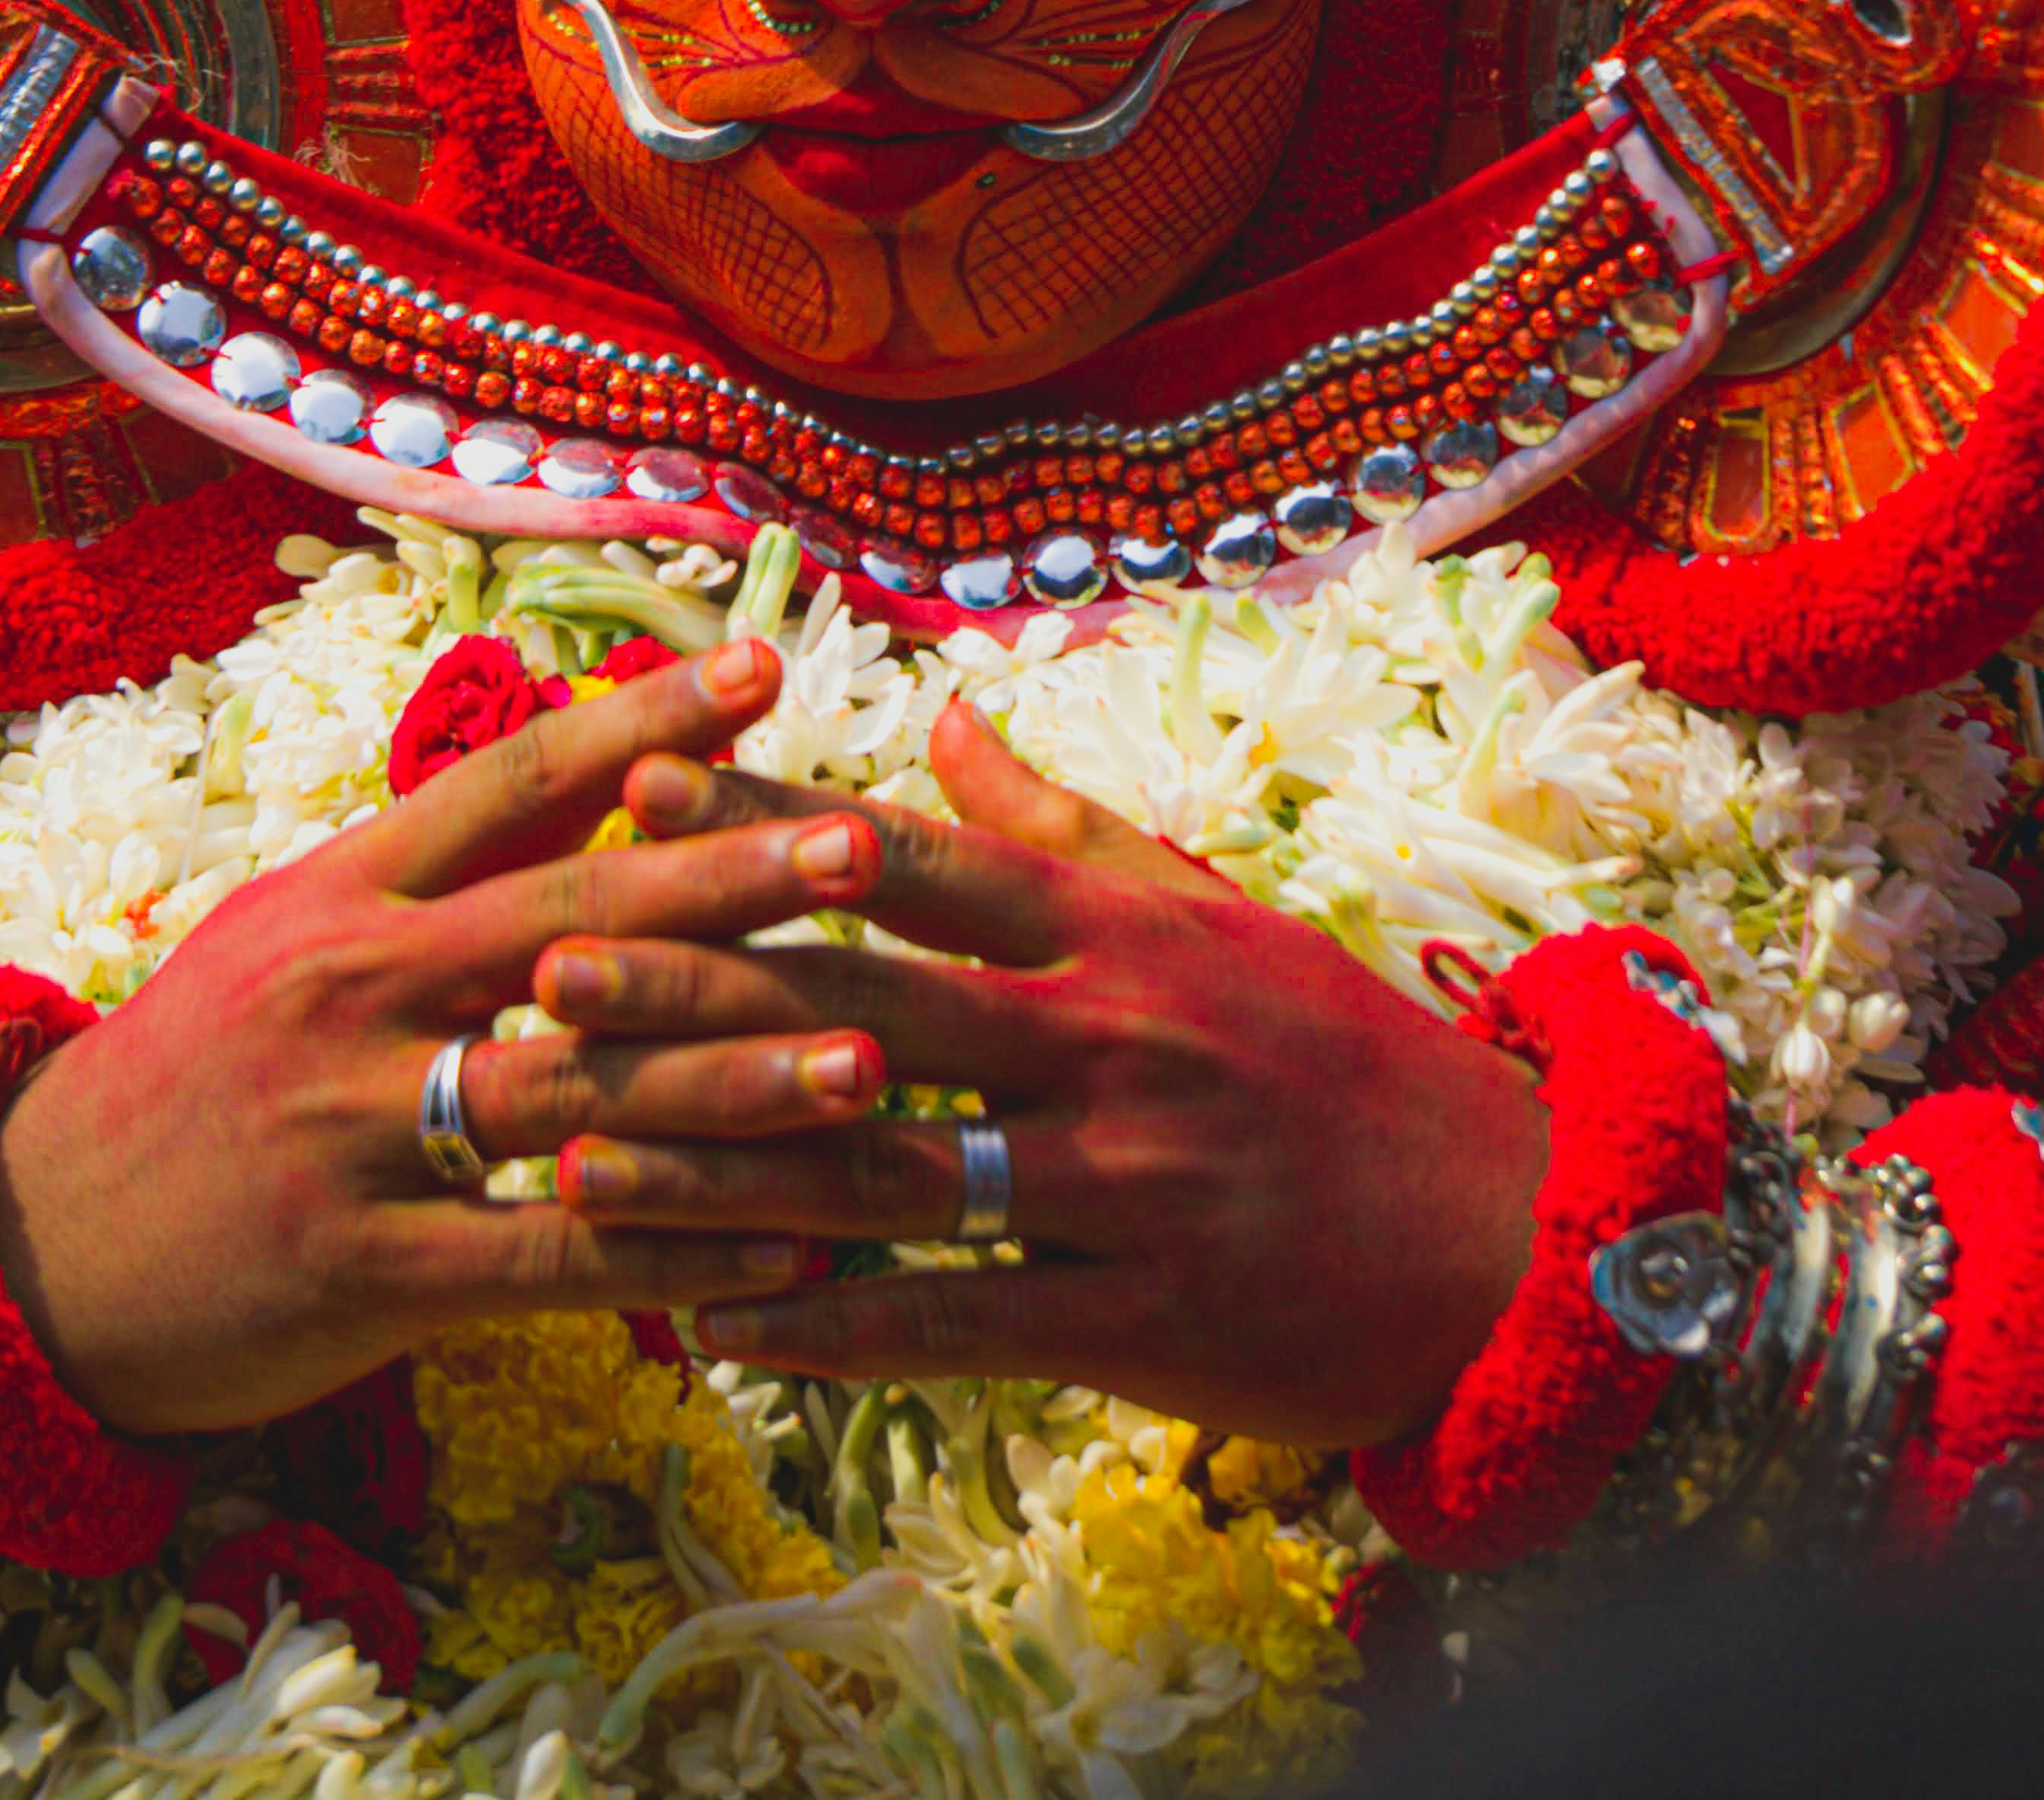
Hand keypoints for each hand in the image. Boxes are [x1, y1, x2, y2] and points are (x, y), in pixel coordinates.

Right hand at [0, 637, 897, 1437]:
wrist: (29, 1247)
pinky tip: (787, 1248)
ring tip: (871, 1057)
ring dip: (736, 1078)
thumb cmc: (191, 1073)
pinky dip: (674, 1250)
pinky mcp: (365, 1270)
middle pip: (572, 920)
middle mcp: (353, 990)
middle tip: (867, 842)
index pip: (513, 783)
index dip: (643, 722)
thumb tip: (593, 764)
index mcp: (342, 891)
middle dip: (732, 880)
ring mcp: (356, 1130)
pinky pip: (549, 1258)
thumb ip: (433, 865)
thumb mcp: (288, 933)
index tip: (764, 666)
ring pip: (580, 1092)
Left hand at [531, 699, 1545, 1455]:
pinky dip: (826, 1328)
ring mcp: (1114, 1180)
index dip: (761, 824)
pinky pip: (950, 1321)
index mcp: (1110, 930)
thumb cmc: (1338, 1056)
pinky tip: (716, 1328)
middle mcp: (1101, 1037)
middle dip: (691, 984)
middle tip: (540, 969)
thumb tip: (944, 714)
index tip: (630, 793)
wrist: (1503, 1229)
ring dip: (718, 1163)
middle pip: (860, 1001)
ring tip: (576, 1157)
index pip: (905, 860)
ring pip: (880, 1164)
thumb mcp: (1207, 909)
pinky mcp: (1129, 1313)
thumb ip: (1060, 824)